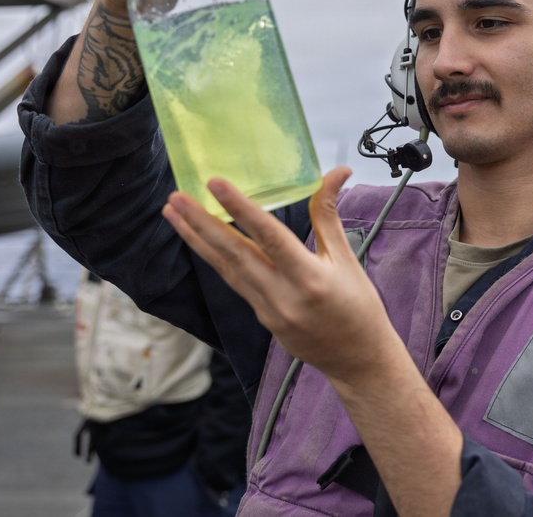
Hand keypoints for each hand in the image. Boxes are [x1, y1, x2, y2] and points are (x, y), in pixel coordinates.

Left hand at [161, 168, 400, 381]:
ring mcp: (268, 312)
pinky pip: (235, 283)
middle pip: (234, 255)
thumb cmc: (359, 307)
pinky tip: (200, 240)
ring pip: (226, 270)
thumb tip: (337, 172)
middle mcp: (283, 297)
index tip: (215, 184)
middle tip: (175, 197)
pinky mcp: (261, 319)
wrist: (358, 360)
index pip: (269, 237)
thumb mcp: (347, 258)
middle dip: (201, 223)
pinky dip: (216, 259)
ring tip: (173, 213)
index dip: (240, 209)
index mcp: (310, 279)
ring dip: (197, 239)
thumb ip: (328, 215)